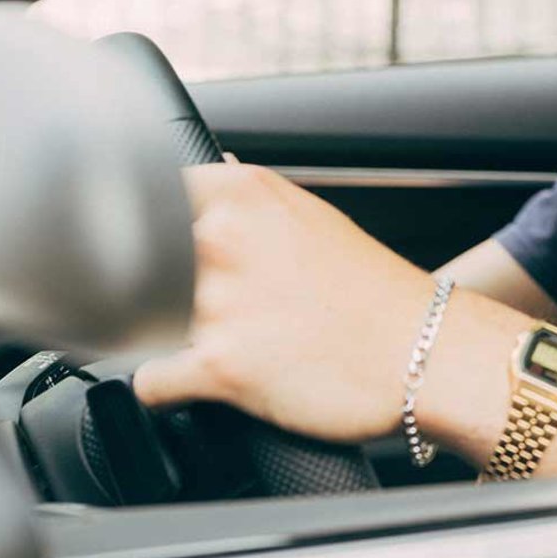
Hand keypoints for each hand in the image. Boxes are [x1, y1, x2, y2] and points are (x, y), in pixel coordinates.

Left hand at [134, 163, 427, 444]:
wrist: (425, 353)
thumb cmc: (374, 291)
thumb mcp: (310, 216)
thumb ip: (247, 196)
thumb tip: (211, 167)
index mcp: (241, 193)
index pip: (143, 197)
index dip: (137, 229)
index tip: (143, 249)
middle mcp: (222, 238)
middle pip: (131, 266)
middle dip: (151, 292)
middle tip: (196, 310)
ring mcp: (217, 302)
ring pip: (139, 324)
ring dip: (164, 339)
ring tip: (216, 345)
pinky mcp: (218, 367)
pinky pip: (149, 383)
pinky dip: (166, 389)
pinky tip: (203, 382)